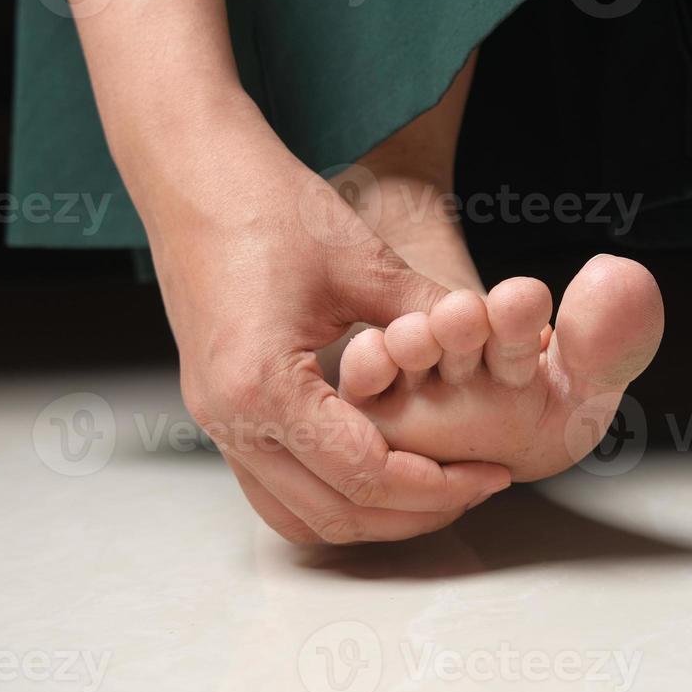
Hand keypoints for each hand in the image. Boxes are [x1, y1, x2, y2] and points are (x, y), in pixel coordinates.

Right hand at [139, 110, 509, 543]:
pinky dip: (332, 498)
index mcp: (263, 386)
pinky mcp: (221, 411)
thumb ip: (429, 318)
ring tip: (438, 491)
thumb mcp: (365, 262)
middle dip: (414, 513)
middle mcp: (230, 419)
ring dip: (372, 517)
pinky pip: (276, 488)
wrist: (194, 174)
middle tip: (477, 489)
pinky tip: (384, 472)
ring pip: (299, 516)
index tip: (491, 473)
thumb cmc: (268, 205)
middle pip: (333, 514)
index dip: (438, 484)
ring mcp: (218, 420)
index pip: (364, 474)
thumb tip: (498, 345)